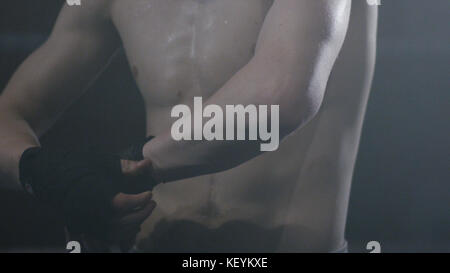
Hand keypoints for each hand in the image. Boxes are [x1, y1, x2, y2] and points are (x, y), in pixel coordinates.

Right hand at [19, 146, 159, 243]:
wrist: (48, 176)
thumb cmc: (76, 165)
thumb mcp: (103, 162)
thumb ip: (127, 167)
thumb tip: (148, 164)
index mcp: (96, 195)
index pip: (124, 204)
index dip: (140, 200)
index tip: (149, 193)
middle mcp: (91, 213)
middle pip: (123, 222)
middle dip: (142, 213)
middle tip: (152, 202)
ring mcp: (87, 223)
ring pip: (116, 233)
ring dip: (134, 225)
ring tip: (144, 211)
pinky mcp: (84, 228)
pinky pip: (107, 238)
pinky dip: (122, 234)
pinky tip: (131, 224)